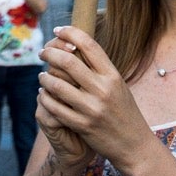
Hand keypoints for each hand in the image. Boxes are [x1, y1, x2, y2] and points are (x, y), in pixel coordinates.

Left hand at [37, 25, 155, 171]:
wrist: (134, 145)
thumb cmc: (124, 112)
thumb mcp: (118, 86)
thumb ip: (99, 70)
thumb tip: (76, 46)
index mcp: (113, 76)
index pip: (89, 45)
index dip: (70, 33)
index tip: (58, 30)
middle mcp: (103, 89)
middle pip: (69, 62)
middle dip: (50, 53)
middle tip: (43, 52)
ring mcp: (92, 108)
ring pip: (57, 85)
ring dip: (45, 77)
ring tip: (42, 75)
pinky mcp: (82, 125)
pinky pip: (55, 108)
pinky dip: (46, 98)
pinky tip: (44, 94)